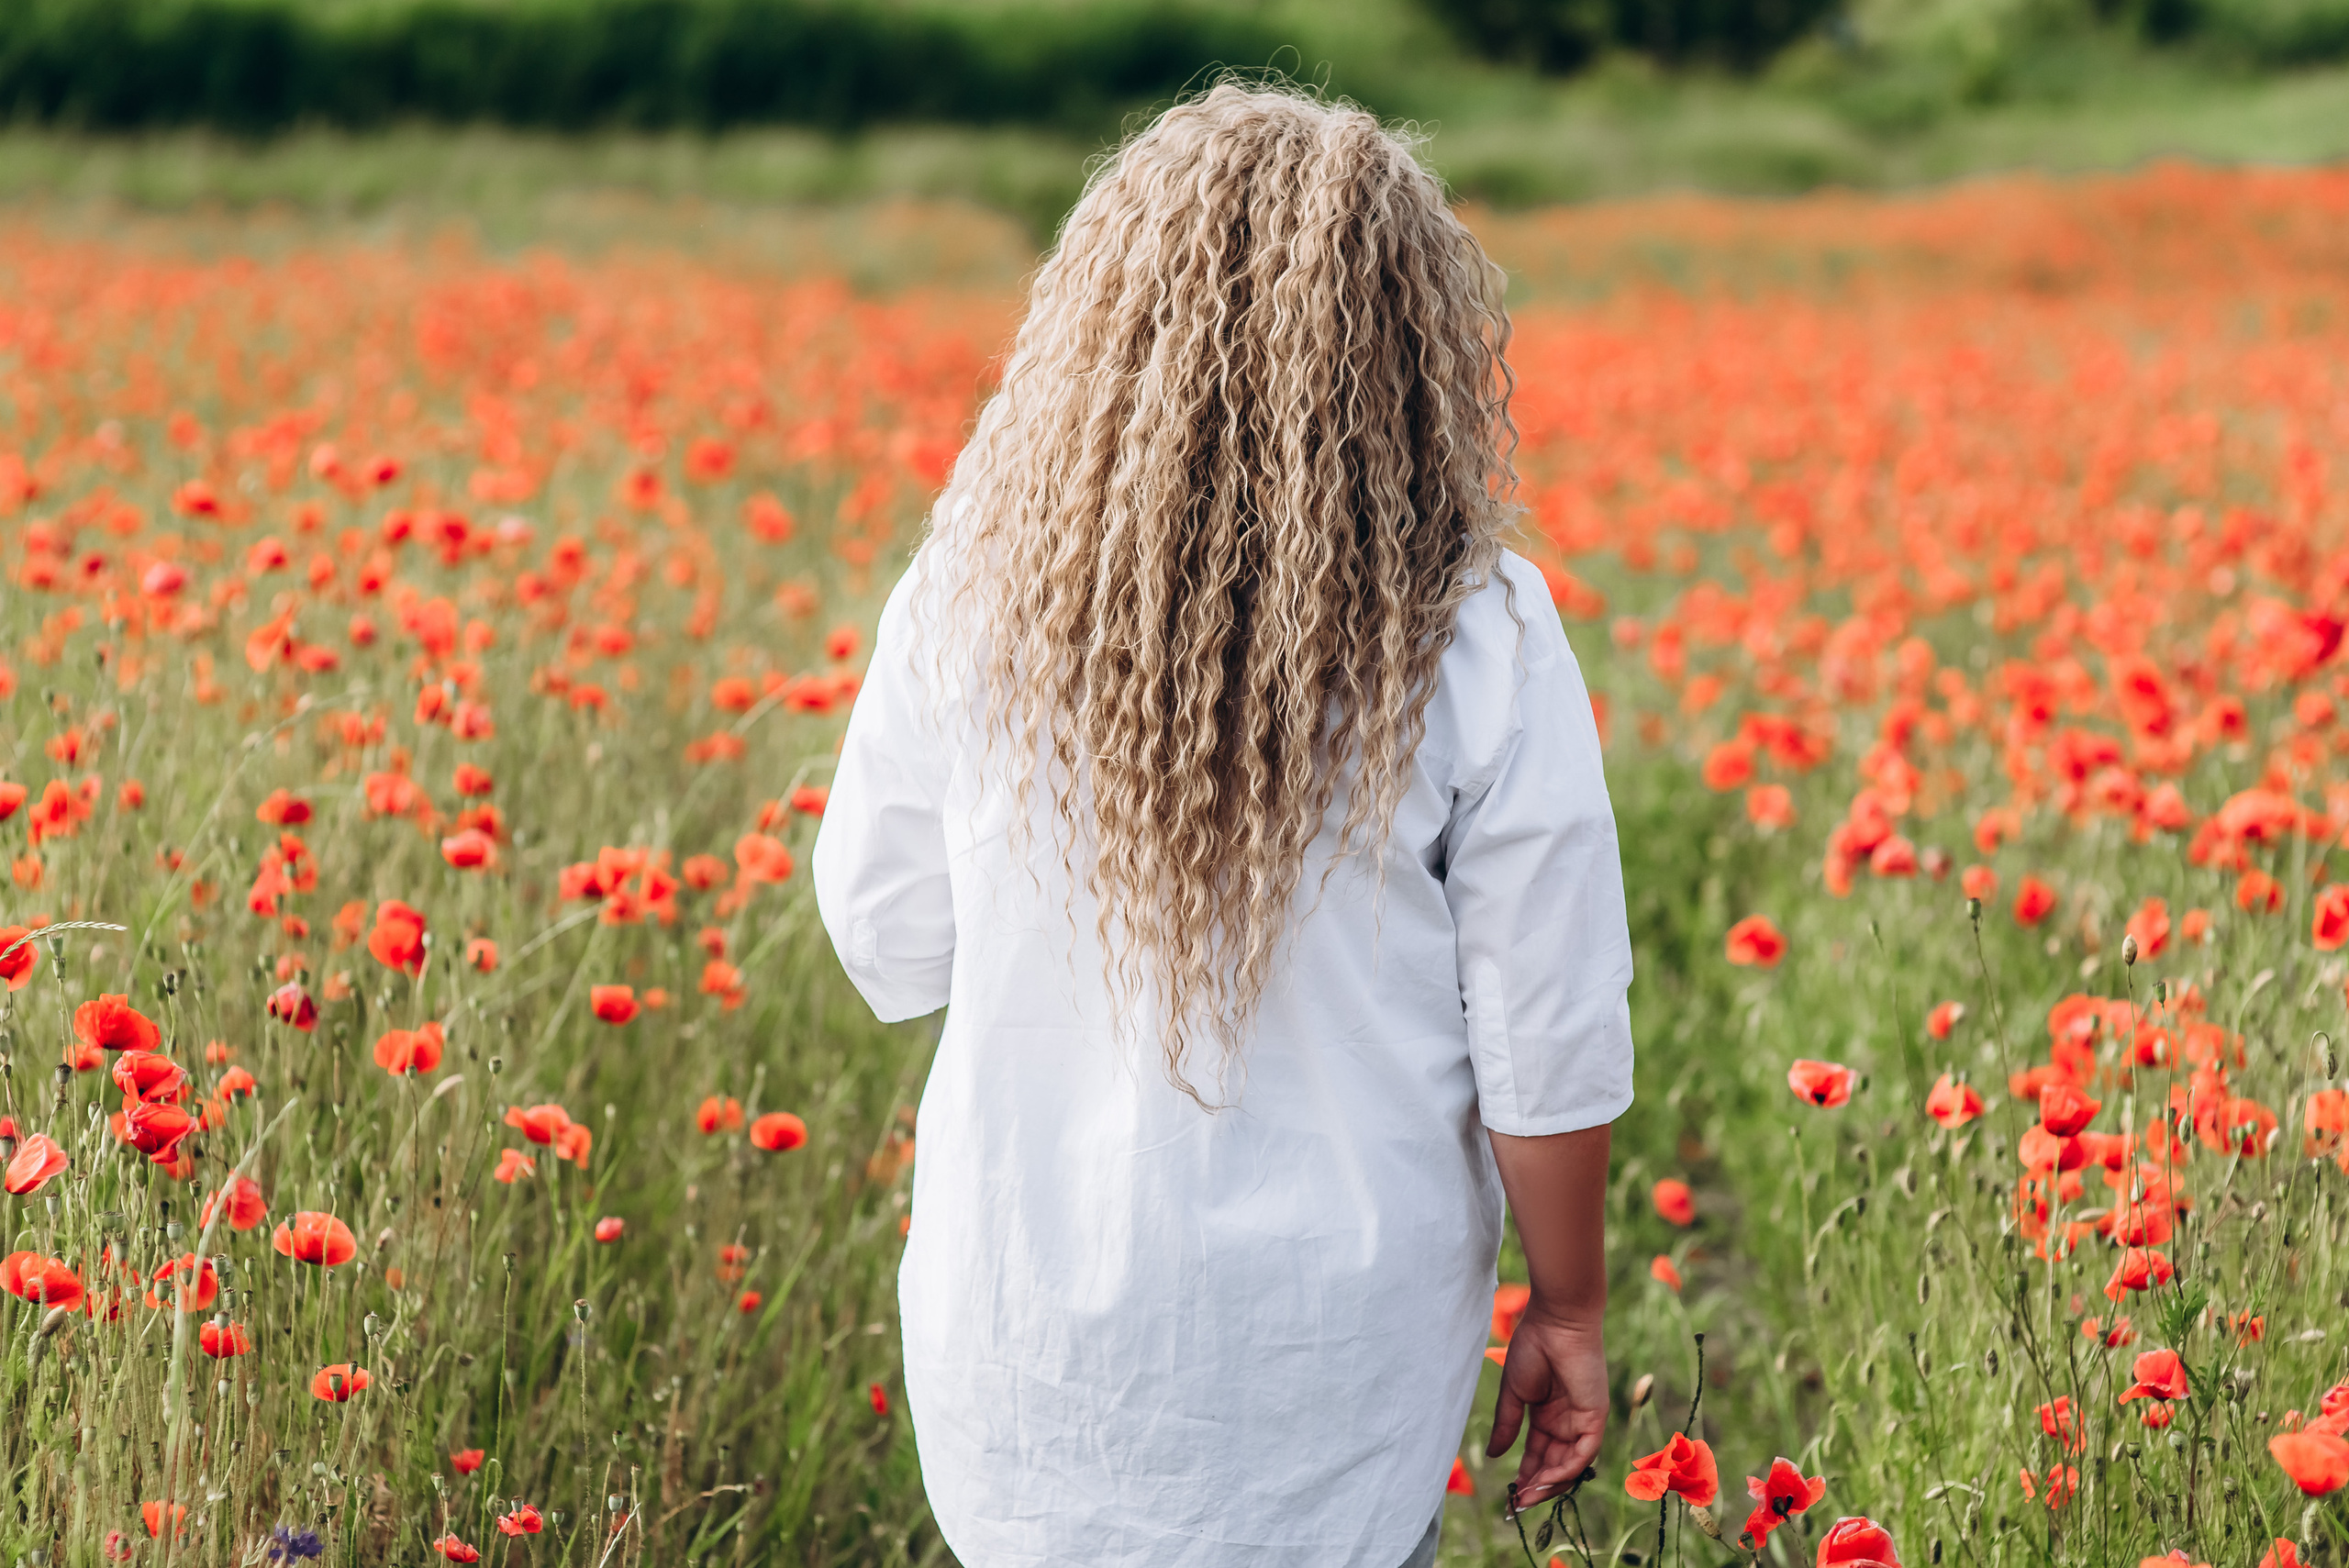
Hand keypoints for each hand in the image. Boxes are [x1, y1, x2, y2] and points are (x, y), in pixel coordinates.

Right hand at [1484, 1308, 1605, 1511]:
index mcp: (1547, 1416)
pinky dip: (1566, 1470)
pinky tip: (1545, 1478)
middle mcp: (1567, 1423)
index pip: (1539, 1455)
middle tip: (1516, 1505)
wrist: (1555, 1321)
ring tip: (1527, 1497)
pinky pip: (1583, 1453)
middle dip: (1537, 1486)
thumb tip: (1495, 1456)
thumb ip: (1507, 1425)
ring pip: (1570, 1466)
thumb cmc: (1533, 1348)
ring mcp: (1583, 1421)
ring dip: (1550, 1484)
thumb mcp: (1513, 1394)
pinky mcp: (1595, 1417)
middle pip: (1555, 1466)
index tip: (1510, 1496)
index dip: (1526, 1476)